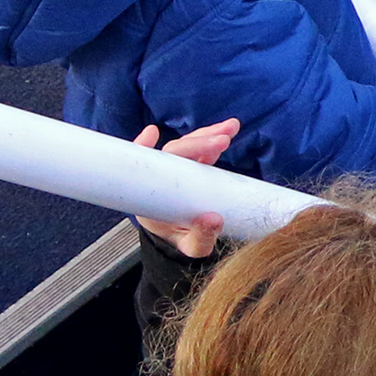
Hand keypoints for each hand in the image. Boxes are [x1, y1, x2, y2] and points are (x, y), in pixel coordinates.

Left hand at [131, 119, 237, 256]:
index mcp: (152, 195)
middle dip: (196, 143)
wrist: (192, 239)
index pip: (145, 165)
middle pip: (173, 152)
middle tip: (221, 141)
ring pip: (189, 147)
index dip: (144, 147)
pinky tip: (228, 130)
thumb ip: (201, 238)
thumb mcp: (192, 246)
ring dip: (208, 135)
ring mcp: (180, 171)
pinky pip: (203, 151)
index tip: (152, 134)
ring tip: (231, 129)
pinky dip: (214, 140)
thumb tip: (214, 219)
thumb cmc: (185, 241)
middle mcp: (163, 177)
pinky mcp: (196, 168)